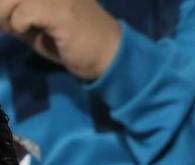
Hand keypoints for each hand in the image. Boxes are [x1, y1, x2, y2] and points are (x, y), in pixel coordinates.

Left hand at [0, 0, 121, 80]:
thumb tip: (0, 16)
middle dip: (2, 8)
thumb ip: (18, 15)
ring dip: (6, 15)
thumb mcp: (40, 26)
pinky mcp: (60, 10)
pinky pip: (24, 11)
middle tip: (7, 26)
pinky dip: (19, 25)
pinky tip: (28, 33)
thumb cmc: (77, 44)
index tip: (6, 20)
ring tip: (16, 29)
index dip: (6, 5)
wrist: (111, 57)